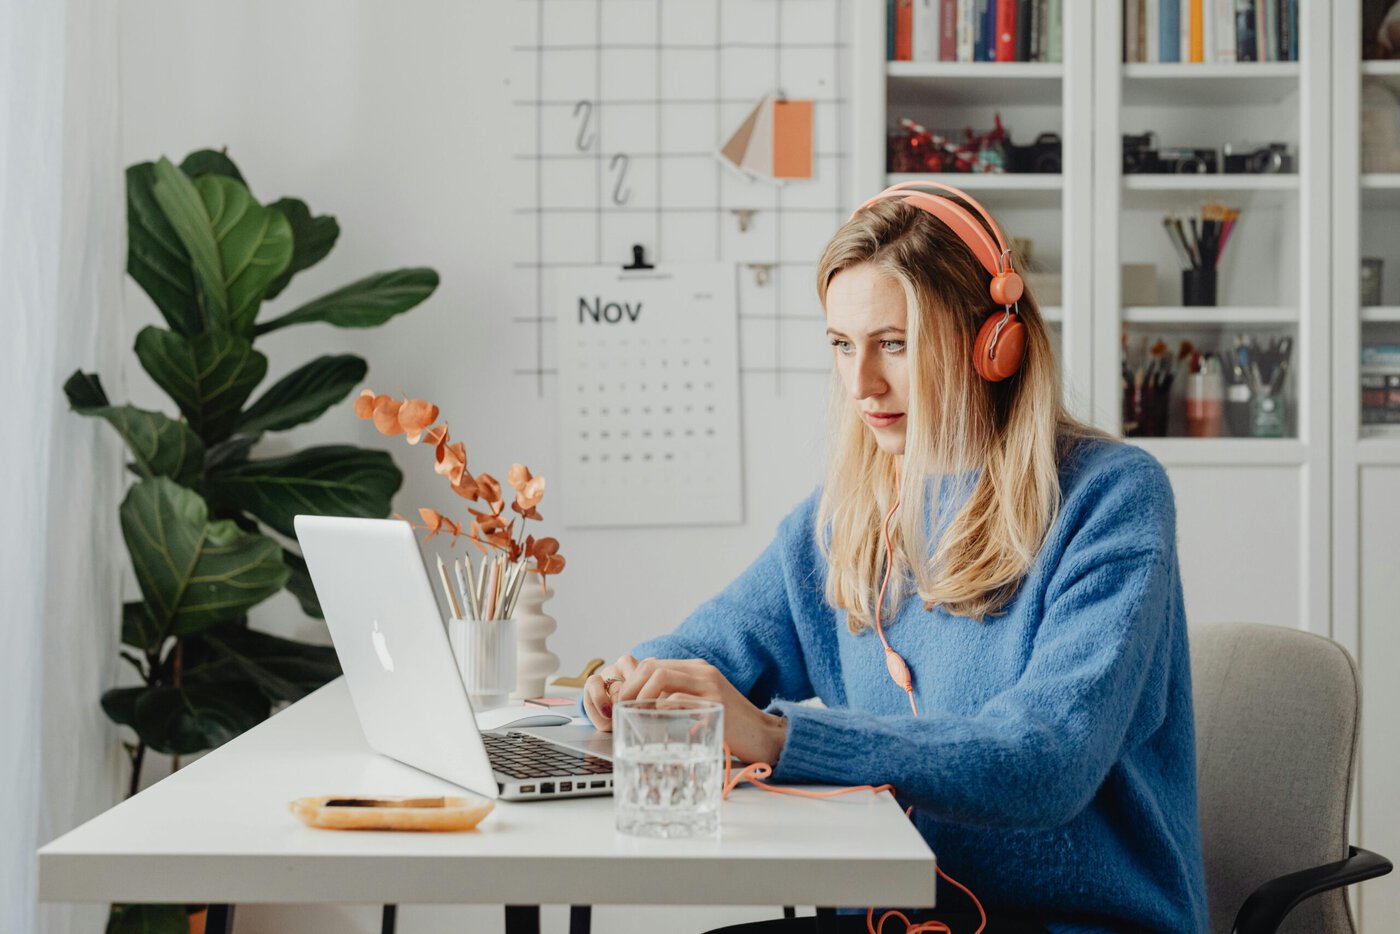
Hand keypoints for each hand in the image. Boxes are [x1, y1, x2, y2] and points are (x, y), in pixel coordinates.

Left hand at [586, 655, 787, 764]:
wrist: (765, 735)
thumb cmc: (732, 725)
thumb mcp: (703, 704)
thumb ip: (679, 699)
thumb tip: (644, 706)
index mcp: (697, 670)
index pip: (653, 664)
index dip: (631, 682)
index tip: (621, 703)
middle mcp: (702, 672)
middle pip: (652, 667)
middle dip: (630, 688)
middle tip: (621, 710)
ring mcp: (710, 686)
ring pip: (661, 677)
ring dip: (640, 697)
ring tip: (635, 715)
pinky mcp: (715, 704)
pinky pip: (678, 700)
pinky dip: (660, 711)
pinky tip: (656, 724)